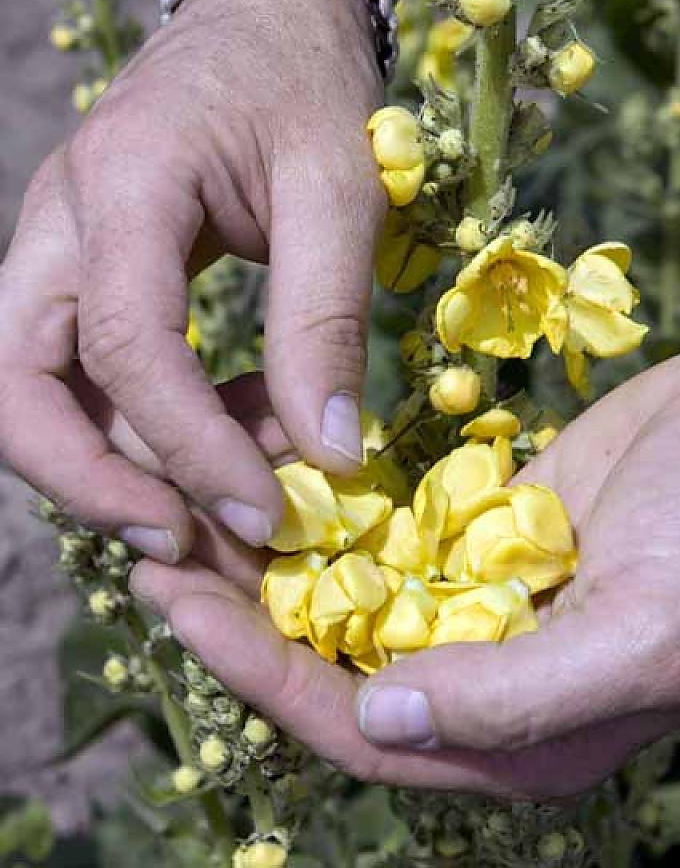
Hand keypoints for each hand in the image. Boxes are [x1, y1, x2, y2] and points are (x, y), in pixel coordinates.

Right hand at [0, 0, 384, 561]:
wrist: (268, 24)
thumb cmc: (306, 90)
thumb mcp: (340, 192)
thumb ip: (326, 321)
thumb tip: (329, 456)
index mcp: (125, 182)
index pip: (120, 342)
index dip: (185, 446)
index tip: (264, 514)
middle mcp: (60, 222)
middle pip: (13, 382)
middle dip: (86, 478)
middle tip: (187, 539)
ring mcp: (57, 248)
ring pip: (35, 387)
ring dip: (127, 458)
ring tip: (245, 480)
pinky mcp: (82, 273)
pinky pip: (84, 373)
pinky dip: (151, 424)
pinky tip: (241, 427)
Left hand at [130, 357, 679, 799]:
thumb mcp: (640, 634)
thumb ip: (514, 697)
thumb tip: (380, 721)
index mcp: (509, 732)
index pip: (353, 722)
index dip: (257, 669)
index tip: (179, 602)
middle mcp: (477, 675)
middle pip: (330, 654)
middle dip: (240, 605)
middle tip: (158, 541)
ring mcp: (471, 597)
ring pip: (346, 586)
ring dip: (271, 550)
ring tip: (192, 497)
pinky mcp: (474, 527)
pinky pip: (380, 526)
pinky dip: (327, 504)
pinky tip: (273, 463)